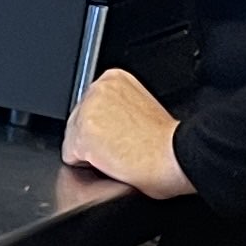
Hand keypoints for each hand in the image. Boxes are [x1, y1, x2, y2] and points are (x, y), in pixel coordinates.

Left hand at [61, 66, 194, 196]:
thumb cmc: (166, 141)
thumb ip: (117, 107)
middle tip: (122, 146)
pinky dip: (89, 167)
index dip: (103, 128)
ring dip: (91, 153)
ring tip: (120, 153)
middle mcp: (97, 89)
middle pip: (77, 122)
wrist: (175, 156)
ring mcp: (87, 112)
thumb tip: (105, 122)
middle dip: (94, 139)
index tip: (120, 134)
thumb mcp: (141, 106)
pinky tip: (112, 161)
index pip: (89, 107)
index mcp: (113, 78)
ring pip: (72, 140)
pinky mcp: (81, 137)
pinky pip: (70, 158)